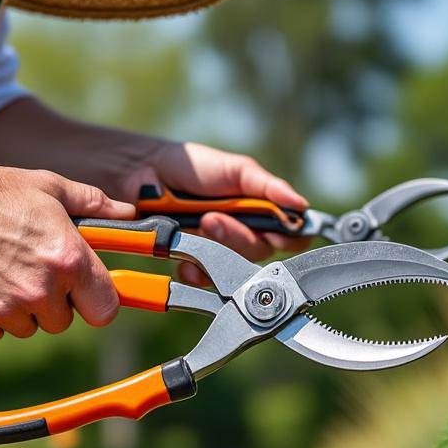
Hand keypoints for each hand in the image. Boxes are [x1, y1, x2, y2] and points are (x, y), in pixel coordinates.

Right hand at [0, 160, 135, 340]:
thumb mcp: (49, 188)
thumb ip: (93, 204)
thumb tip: (128, 213)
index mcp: (69, 260)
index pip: (106, 309)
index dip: (96, 301)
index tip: (85, 292)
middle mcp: (41, 290)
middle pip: (63, 321)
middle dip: (52, 301)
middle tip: (30, 269)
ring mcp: (6, 309)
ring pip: (29, 327)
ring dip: (20, 309)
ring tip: (0, 270)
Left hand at [132, 141, 310, 284]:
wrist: (147, 172)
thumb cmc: (195, 167)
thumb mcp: (237, 169)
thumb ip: (268, 187)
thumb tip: (301, 205)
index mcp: (262, 213)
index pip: (291, 235)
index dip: (288, 237)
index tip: (274, 231)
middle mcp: (246, 234)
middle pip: (260, 253)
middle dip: (237, 237)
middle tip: (212, 218)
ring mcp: (220, 251)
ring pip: (234, 267)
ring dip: (216, 248)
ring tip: (198, 224)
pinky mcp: (195, 264)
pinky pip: (204, 280)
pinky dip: (195, 271)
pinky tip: (186, 257)